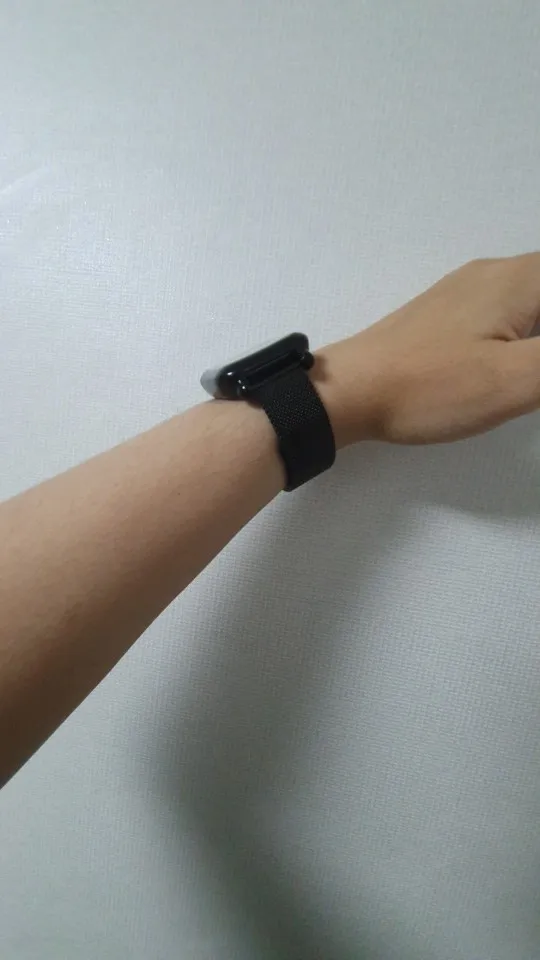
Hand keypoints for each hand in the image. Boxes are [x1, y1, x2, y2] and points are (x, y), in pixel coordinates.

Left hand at [317, 253, 539, 447]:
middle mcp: (497, 273)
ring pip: (533, 296)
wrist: (348, 392)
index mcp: (521, 279)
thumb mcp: (516, 380)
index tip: (536, 367)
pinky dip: (528, 332)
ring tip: (527, 376)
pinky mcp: (449, 315)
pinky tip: (520, 365)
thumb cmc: (429, 388)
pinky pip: (510, 310)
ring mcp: (468, 291)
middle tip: (531, 379)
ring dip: (538, 332)